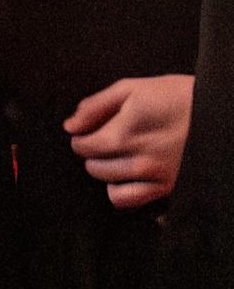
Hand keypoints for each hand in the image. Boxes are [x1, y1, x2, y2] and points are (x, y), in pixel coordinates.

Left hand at [65, 74, 193, 209]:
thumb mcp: (132, 88)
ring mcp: (154, 175)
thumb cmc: (176, 95)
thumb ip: (95, 106)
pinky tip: (126, 176)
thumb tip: (70, 126)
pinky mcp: (167, 187)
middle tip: (108, 140)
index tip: (91, 130)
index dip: (81, 137)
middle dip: (93, 152)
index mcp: (125, 132)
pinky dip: (119, 190)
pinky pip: (127, 200)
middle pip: (92, 165)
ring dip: (105, 169)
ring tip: (119, 155)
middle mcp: (138, 158)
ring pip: (106, 182)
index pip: (82, 145)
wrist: (220, 112)